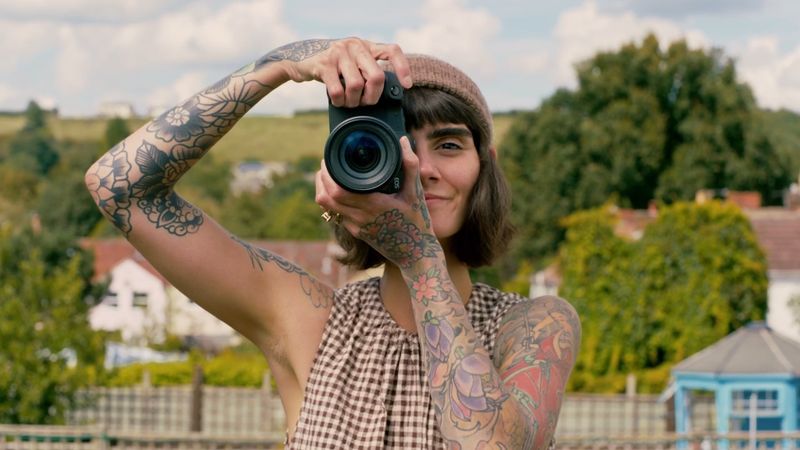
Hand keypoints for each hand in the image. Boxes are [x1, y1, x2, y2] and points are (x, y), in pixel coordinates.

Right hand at [279, 38, 412, 107]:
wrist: (302, 58)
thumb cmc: (334, 67)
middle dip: (373, 97)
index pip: (392, 51)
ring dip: (353, 102)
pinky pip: (337, 90)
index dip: (403, 68)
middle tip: (365, 103)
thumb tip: (386, 95)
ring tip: (348, 102)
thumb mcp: (353, 63)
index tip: (407, 85)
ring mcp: (339, 53)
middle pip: (377, 77)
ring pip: (357, 86)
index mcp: (366, 46)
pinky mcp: (324, 64)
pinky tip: (337, 100)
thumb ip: (367, 71)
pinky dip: (339, 101)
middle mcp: (355, 46)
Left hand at [315, 136, 440, 269]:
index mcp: (371, 205)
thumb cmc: (417, 223)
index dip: (326, 175)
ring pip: (327, 209)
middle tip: (325, 165)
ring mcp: (356, 228)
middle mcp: (359, 218)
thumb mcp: (416, 193)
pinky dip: (333, 202)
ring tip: (327, 176)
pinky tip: (339, 192)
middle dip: (320, 180)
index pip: (336, 191)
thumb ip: (410, 165)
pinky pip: (337, 215)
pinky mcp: (357, 233)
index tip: (328, 160)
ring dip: (323, 191)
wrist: (415, 254)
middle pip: (325, 199)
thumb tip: (403, 140)